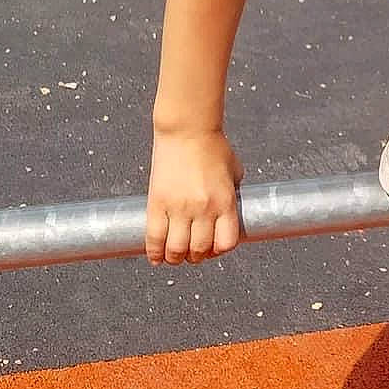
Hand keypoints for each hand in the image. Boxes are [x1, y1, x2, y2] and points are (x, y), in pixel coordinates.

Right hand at [146, 127, 244, 263]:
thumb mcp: (234, 172)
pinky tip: (155, 258)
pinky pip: (154, 237)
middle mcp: (204, 209)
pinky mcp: (158, 202)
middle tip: (191, 253)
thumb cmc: (213, 146)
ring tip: (174, 256)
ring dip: (175, 258)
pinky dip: (154, 252)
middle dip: (196, 257)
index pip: (225, 243)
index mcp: (225, 203)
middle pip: (200, 250)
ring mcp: (179, 207)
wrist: (187, 130)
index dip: (219, 252)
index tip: (213, 250)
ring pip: (176, 249)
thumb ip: (232, 194)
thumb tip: (229, 213)